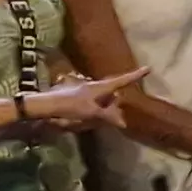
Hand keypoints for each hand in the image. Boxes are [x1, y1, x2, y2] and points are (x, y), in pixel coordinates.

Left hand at [18, 70, 139, 132]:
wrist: (43, 106)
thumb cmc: (68, 106)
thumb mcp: (90, 113)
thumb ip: (107, 116)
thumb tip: (124, 122)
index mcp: (98, 87)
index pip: (121, 81)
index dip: (135, 76)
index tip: (148, 69)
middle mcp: (92, 86)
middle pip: (110, 90)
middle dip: (116, 98)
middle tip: (118, 108)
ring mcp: (82, 90)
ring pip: (100, 96)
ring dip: (104, 104)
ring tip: (100, 116)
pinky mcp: (74, 96)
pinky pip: (90, 101)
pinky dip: (93, 107)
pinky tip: (86, 116)